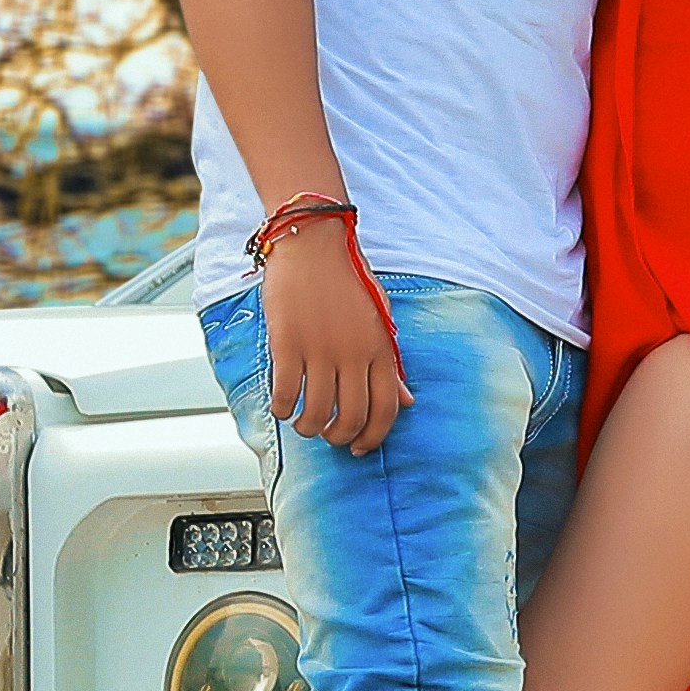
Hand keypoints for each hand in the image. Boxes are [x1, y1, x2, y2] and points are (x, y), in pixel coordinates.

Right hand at [258, 224, 408, 452]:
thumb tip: (407, 401)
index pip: (386, 409)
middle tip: (327, 436)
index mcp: (380, 348)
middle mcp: (353, 353)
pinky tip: (282, 405)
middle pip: (351, 418)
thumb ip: (391, 363)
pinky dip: (282, 409)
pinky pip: (285, 393)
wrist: (314, 242)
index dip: (373, 437)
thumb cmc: (347, 279)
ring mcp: (320, 349)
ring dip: (307, 428)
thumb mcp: (380, 319)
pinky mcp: (287, 343)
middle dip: (338, 438)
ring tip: (302, 423)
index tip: (359, 448)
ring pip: (316, 413)